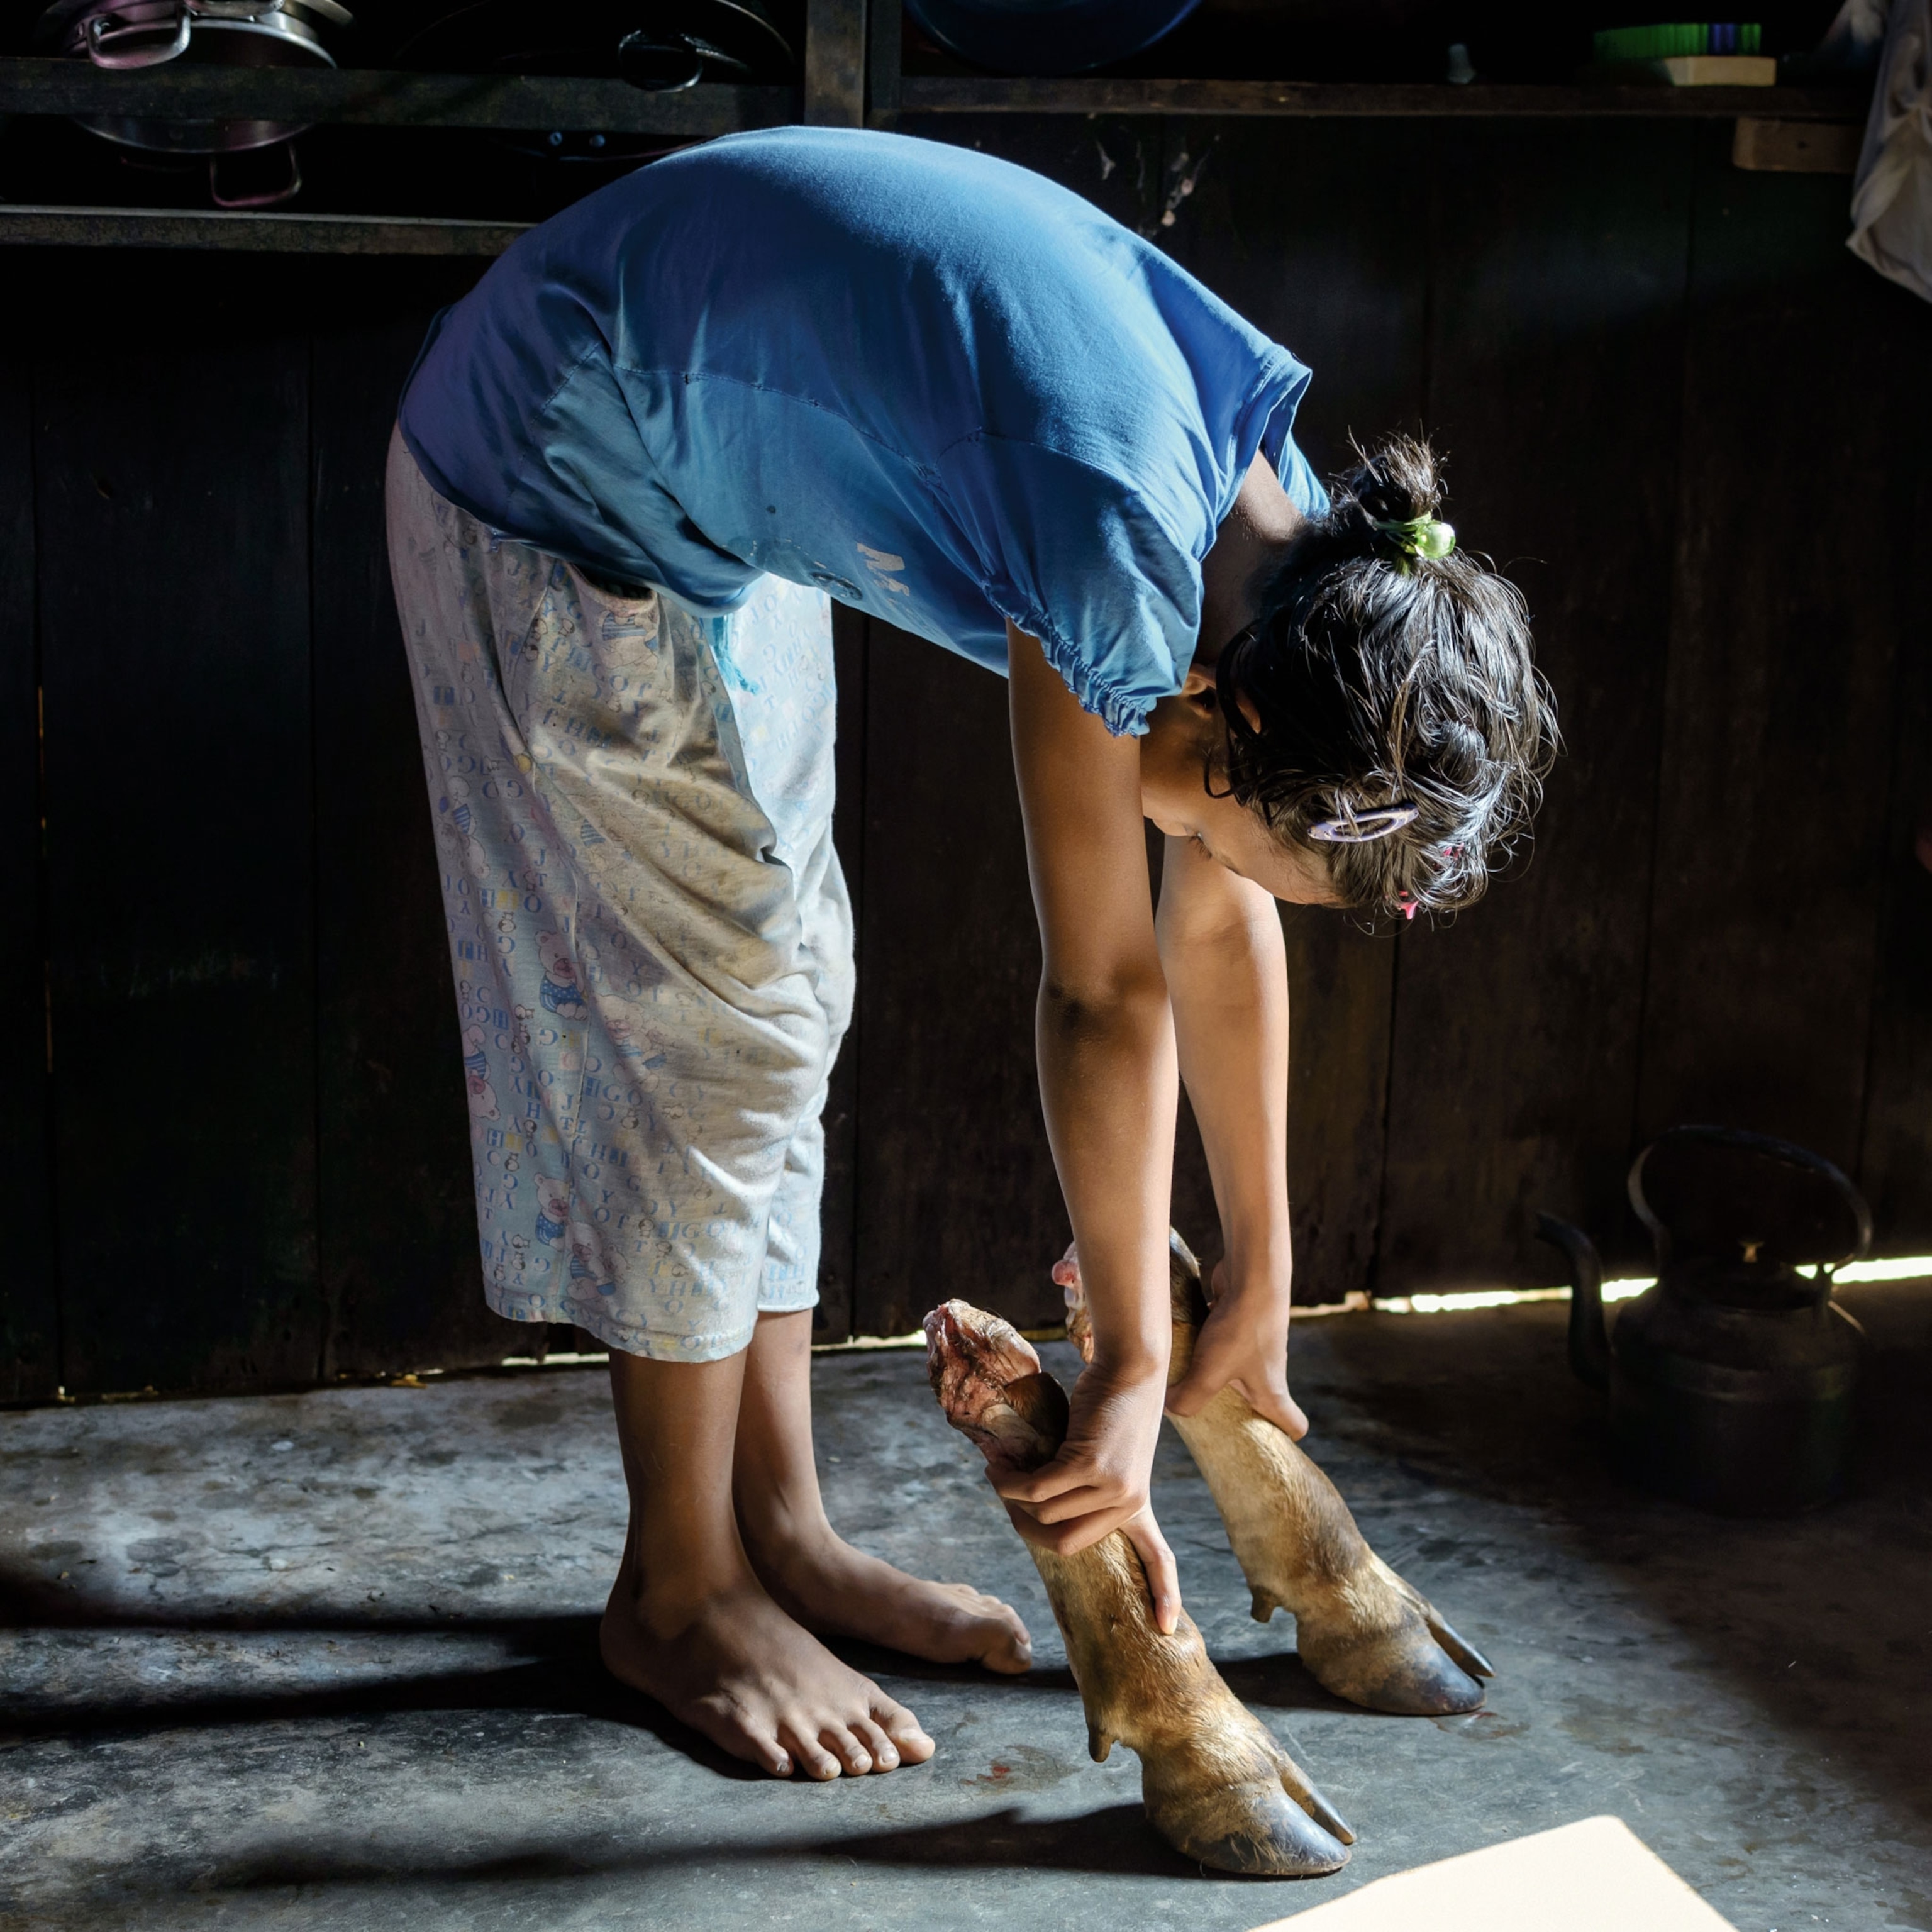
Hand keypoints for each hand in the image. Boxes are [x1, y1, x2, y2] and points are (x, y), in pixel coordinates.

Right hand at [988, 1362, 1181, 1633]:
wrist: (1131, 1366)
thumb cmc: (1114, 1403)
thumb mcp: (1108, 1452)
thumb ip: (1084, 1482)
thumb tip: (1032, 1505)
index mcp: (1137, 1503)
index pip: (1158, 1558)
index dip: (1163, 1593)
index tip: (1168, 1629)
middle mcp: (1128, 1502)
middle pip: (1065, 1542)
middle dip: (1028, 1528)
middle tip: (1007, 1501)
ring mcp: (1111, 1486)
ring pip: (1046, 1514)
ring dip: (1012, 1500)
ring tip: (997, 1477)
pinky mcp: (1091, 1465)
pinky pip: (1038, 1489)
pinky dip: (1011, 1483)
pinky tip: (997, 1471)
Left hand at [1165, 1257, 1309, 1439]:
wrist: (1252, 1274)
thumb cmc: (1240, 1329)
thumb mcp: (1208, 1373)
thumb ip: (1188, 1400)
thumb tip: (1168, 1409)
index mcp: (1272, 1391)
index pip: (1294, 1425)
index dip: (1282, 1439)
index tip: (1258, 1445)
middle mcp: (1269, 1370)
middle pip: (1260, 1401)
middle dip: (1235, 1411)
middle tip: (1206, 1417)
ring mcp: (1256, 1345)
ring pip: (1236, 1371)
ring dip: (1213, 1375)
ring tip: (1184, 1380)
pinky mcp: (1239, 1322)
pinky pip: (1221, 1343)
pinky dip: (1204, 1346)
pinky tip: (1179, 1345)